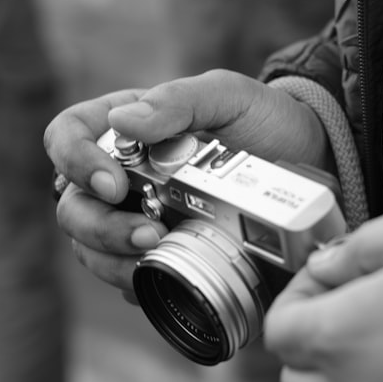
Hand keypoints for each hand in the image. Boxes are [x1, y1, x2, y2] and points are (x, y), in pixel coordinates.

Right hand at [43, 69, 330, 294]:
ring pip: (91, 250)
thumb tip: (122, 123)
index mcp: (126, 131)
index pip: (66, 137)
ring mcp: (138, 221)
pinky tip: (171, 278)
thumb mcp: (230, 97)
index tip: (115, 184)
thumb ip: (178, 101)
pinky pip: (129, 281)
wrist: (316, 168)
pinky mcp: (162, 260)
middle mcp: (122, 178)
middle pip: (72, 206)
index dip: (75, 161)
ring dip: (114, 261)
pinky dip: (141, 285)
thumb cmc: (267, 123)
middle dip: (99, 226)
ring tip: (158, 258)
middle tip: (149, 234)